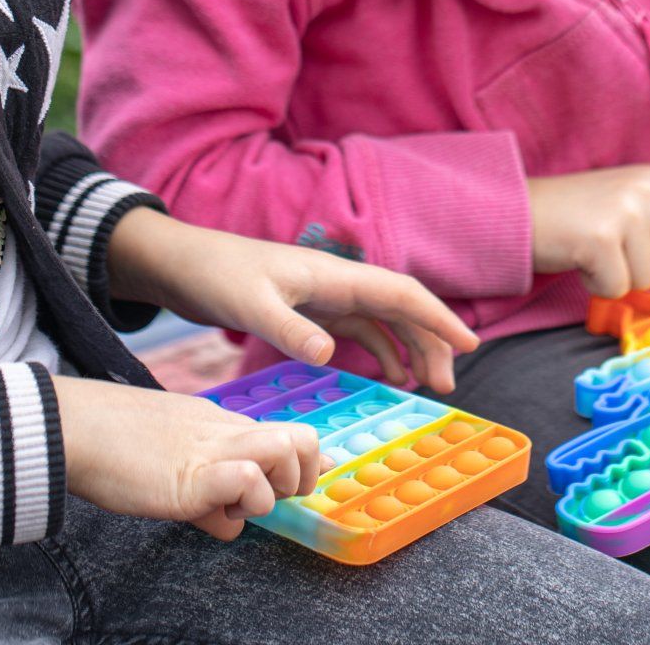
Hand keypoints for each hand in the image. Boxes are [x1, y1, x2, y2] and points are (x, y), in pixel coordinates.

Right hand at [51, 378, 324, 539]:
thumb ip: (209, 485)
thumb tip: (228, 521)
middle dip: (297, 480)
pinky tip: (209, 512)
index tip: (284, 490)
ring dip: (270, 494)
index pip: (287, 435)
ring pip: (286, 452)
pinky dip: (243, 503)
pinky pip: (247, 478)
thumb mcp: (173, 461)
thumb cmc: (110, 443)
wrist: (72, 427)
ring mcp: (213, 451)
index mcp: (220, 424)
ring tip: (229, 506)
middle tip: (256, 500)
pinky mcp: (193, 476)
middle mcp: (226, 431)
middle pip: (303, 440)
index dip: (299, 467)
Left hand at [107, 210, 479, 391]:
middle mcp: (338, 282)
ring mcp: (326, 296)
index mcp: (334, 275)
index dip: (438, 318)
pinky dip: (382, 351)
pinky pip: (360, 330)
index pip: (400, 293)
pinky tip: (390, 376)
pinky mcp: (310, 310)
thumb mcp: (250, 306)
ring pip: (384, 321)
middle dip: (431, 341)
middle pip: (401, 308)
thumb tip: (330, 355)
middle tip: (448, 385)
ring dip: (411, 349)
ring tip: (429, 385)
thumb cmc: (215, 276)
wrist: (181, 264)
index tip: (468, 345)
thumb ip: (288, 330)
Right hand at [528, 165, 649, 298]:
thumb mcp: (622, 209)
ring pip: (649, 280)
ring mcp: (627, 211)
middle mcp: (648, 191)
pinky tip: (578, 261)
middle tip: (611, 255)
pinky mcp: (603, 237)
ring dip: (619, 279)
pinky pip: (618, 287)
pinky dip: (597, 286)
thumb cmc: (567, 219)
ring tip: (591, 253)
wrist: (513, 210)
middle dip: (646, 274)